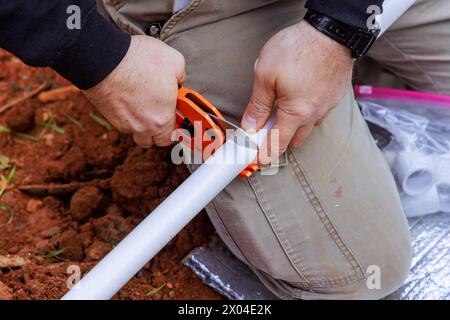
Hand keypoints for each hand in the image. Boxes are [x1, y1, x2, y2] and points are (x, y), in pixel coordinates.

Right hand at [82, 35, 185, 147]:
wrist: (104, 58)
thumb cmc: (138, 60)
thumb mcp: (174, 62)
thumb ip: (181, 77)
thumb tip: (179, 80)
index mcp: (162, 119)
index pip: (171, 138)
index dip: (175, 128)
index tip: (176, 117)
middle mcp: (143, 126)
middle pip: (152, 141)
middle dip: (157, 131)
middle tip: (160, 113)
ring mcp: (124, 123)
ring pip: (135, 131)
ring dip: (140, 123)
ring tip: (143, 104)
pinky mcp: (109, 116)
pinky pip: (121, 121)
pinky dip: (125, 113)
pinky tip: (128, 97)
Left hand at [241, 21, 353, 163]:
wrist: (331, 30)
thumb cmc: (298, 48)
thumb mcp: (266, 75)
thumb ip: (258, 104)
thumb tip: (250, 125)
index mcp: (296, 113)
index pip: (277, 144)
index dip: (264, 155)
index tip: (256, 160)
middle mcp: (315, 114)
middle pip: (294, 140)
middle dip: (279, 140)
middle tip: (265, 128)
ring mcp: (328, 105)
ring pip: (309, 126)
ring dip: (294, 125)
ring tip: (282, 107)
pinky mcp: (336, 95)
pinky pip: (320, 112)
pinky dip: (308, 111)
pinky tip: (301, 97)